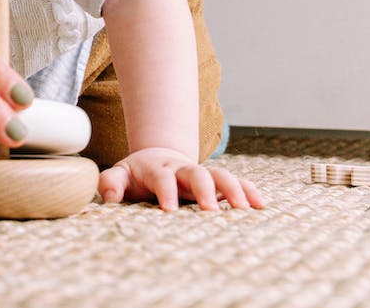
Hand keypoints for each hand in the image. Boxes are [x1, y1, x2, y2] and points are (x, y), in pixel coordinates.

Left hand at [98, 147, 265, 210]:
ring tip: (244, 209)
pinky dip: (249, 190)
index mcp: (157, 169)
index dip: (165, 191)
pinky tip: (261, 205)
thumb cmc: (137, 175)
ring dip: (233, 189)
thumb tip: (108, 196)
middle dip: (204, 189)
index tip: (169, 210)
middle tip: (210, 211)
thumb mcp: (120, 175)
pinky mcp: (217, 183)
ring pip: (220, 175)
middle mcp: (182, 170)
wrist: (157, 159)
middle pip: (196, 173)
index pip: (162, 178)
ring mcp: (202, 174)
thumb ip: (111, 182)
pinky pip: (236, 182)